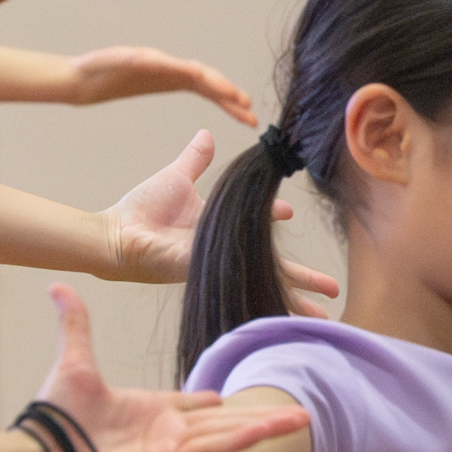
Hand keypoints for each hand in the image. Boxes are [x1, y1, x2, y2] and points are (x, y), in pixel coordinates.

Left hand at [31, 282, 309, 451]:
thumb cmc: (56, 420)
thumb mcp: (73, 362)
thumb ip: (75, 324)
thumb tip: (58, 285)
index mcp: (146, 409)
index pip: (188, 404)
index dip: (208, 401)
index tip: (226, 396)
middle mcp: (165, 430)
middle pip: (221, 418)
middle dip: (256, 413)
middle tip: (291, 409)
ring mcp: (173, 448)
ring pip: (230, 432)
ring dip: (267, 425)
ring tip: (302, 419)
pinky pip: (218, 447)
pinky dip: (246, 437)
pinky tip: (273, 428)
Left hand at [69, 47, 258, 125]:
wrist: (84, 74)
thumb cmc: (91, 69)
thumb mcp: (104, 63)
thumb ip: (124, 60)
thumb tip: (145, 58)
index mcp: (159, 63)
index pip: (195, 73)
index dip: (216, 84)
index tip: (232, 97)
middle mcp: (170, 66)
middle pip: (207, 79)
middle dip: (229, 94)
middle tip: (249, 111)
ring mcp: (173, 74)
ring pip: (209, 86)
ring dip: (230, 101)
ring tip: (251, 118)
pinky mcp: (172, 82)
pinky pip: (202, 91)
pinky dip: (219, 101)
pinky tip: (235, 114)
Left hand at [100, 131, 341, 315]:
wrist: (119, 233)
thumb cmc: (142, 209)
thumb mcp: (177, 177)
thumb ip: (195, 160)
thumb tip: (206, 135)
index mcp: (223, 229)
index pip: (261, 228)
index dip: (274, 218)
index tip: (288, 213)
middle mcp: (228, 251)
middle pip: (275, 266)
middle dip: (305, 279)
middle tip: (332, 290)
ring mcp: (223, 266)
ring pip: (268, 282)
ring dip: (296, 299)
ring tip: (324, 316)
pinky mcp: (213, 275)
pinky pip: (248, 287)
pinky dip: (268, 303)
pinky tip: (286, 317)